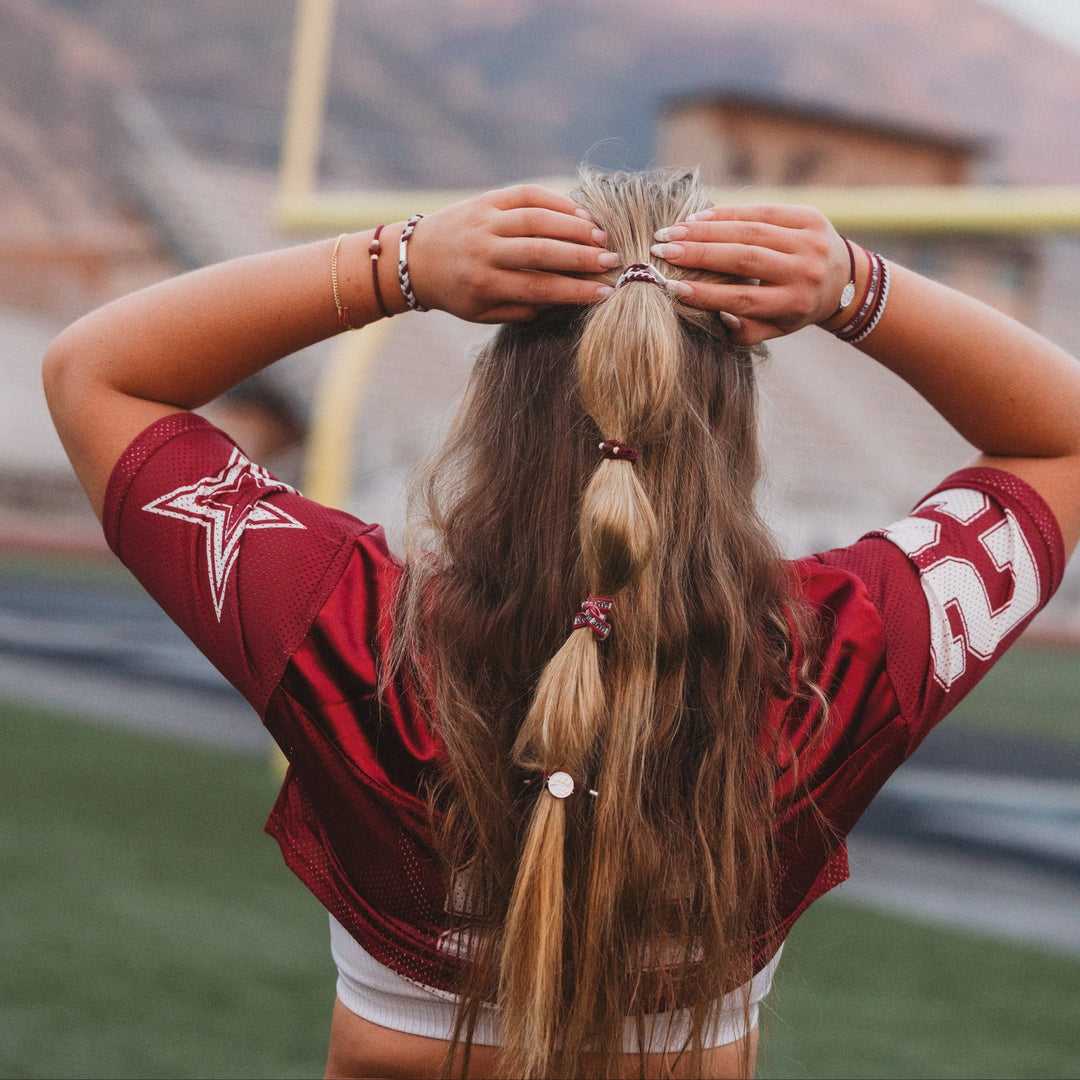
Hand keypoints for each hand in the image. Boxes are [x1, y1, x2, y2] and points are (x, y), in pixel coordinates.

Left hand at [405, 184, 617, 322]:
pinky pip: (526, 195)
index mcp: (483, 283)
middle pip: (540, 251)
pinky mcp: (486, 199)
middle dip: (580, 257)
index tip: (603, 293)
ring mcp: (485, 220)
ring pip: (536, 219)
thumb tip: (563, 300)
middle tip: (611, 261)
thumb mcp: (482, 313)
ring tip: (601, 237)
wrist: (416, 259)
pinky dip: (556, 201)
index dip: (573, 290)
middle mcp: (483, 249)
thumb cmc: (457, 292)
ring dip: (574, 226)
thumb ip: (521, 310)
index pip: (537, 287)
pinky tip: (579, 212)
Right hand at [649, 204, 850, 344]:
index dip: (707, 294)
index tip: (672, 288)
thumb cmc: (797, 309)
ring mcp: (808, 240)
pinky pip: (761, 211)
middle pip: (744, 259)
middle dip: (698, 254)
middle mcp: (804, 271)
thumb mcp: (777, 329)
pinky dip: (727, 213)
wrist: (845, 280)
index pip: (743, 298)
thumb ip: (747, 331)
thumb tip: (717, 317)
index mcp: (794, 304)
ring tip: (672, 232)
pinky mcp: (808, 216)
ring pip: (749, 231)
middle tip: (662, 251)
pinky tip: (698, 217)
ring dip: (705, 230)